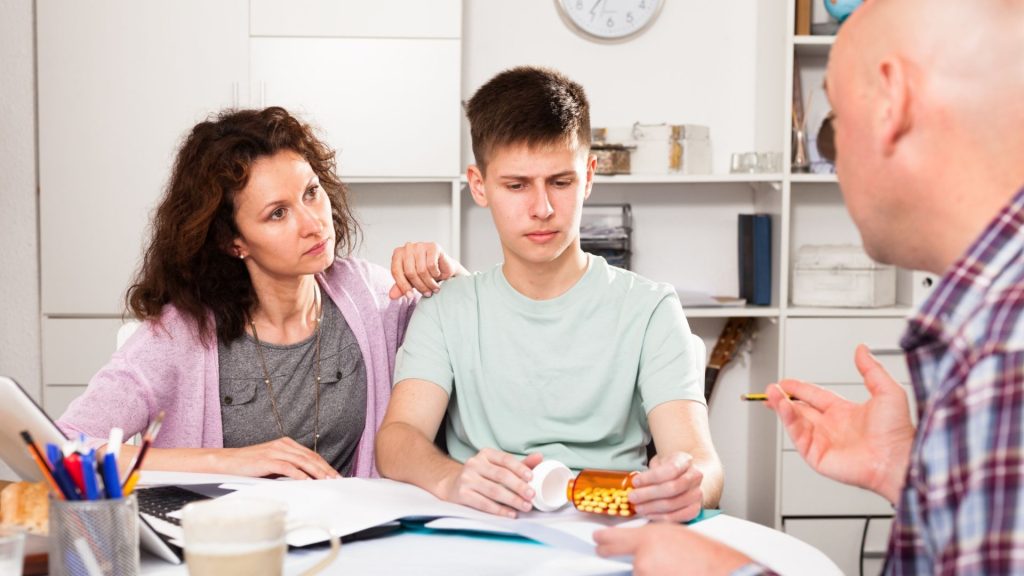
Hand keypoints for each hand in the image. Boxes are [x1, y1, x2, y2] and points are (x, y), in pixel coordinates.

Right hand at [213, 437, 339, 479]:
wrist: (226, 461)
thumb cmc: (249, 465)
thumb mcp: (272, 463)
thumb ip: (288, 467)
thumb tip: (305, 479)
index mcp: (286, 444)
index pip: (311, 455)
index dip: (325, 465)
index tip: (335, 475)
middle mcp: (283, 445)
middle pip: (310, 458)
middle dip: (326, 469)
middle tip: (337, 479)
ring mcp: (275, 451)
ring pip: (302, 461)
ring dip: (317, 472)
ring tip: (327, 481)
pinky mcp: (267, 460)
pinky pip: (287, 467)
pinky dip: (299, 474)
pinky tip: (307, 481)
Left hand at [388, 242, 466, 299]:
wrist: (444, 269)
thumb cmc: (425, 274)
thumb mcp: (411, 282)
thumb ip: (400, 287)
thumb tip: (392, 295)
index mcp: (398, 254)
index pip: (396, 271)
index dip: (403, 286)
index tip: (410, 296)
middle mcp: (408, 247)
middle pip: (410, 272)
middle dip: (420, 286)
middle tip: (427, 294)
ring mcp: (420, 245)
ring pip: (422, 270)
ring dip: (429, 283)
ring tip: (434, 288)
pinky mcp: (433, 246)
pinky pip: (431, 265)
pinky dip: (435, 274)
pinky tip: (437, 275)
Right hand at [439, 449, 541, 517]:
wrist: (452, 486)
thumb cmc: (482, 476)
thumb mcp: (497, 467)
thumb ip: (519, 464)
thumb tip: (539, 457)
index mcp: (485, 454)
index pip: (505, 459)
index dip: (519, 468)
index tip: (531, 477)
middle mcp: (474, 464)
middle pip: (501, 476)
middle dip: (518, 486)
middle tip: (531, 495)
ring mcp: (466, 479)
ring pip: (494, 491)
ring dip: (512, 500)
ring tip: (525, 506)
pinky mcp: (462, 494)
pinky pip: (483, 503)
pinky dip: (499, 510)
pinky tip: (510, 513)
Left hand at [594, 524, 751, 574]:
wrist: (721, 571)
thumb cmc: (704, 554)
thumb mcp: (674, 532)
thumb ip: (650, 536)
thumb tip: (635, 541)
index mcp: (646, 539)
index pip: (610, 540)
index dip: (602, 540)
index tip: (597, 540)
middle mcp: (642, 560)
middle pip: (624, 561)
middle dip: (630, 559)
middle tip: (644, 558)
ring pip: (637, 573)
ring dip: (650, 572)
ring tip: (672, 568)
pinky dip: (655, 575)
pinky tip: (672, 571)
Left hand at [629, 452, 702, 521]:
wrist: (687, 476)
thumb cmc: (669, 469)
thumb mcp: (660, 462)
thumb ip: (650, 472)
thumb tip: (634, 485)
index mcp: (686, 460)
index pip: (670, 469)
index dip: (651, 477)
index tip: (635, 482)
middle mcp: (695, 477)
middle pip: (672, 488)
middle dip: (648, 494)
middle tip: (632, 497)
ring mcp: (697, 494)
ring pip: (673, 504)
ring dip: (651, 507)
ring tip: (637, 507)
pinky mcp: (695, 509)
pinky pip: (677, 517)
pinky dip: (660, 517)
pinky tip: (648, 514)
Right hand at [765, 344, 915, 502]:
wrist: (897, 458)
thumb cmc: (898, 431)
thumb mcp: (887, 391)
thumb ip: (871, 369)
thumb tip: (862, 350)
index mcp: (844, 412)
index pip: (815, 396)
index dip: (799, 388)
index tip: (785, 382)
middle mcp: (832, 427)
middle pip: (800, 409)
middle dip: (783, 398)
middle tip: (770, 389)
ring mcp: (823, 441)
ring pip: (795, 421)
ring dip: (781, 406)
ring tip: (771, 394)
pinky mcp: (817, 455)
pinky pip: (798, 435)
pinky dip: (788, 421)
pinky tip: (783, 407)